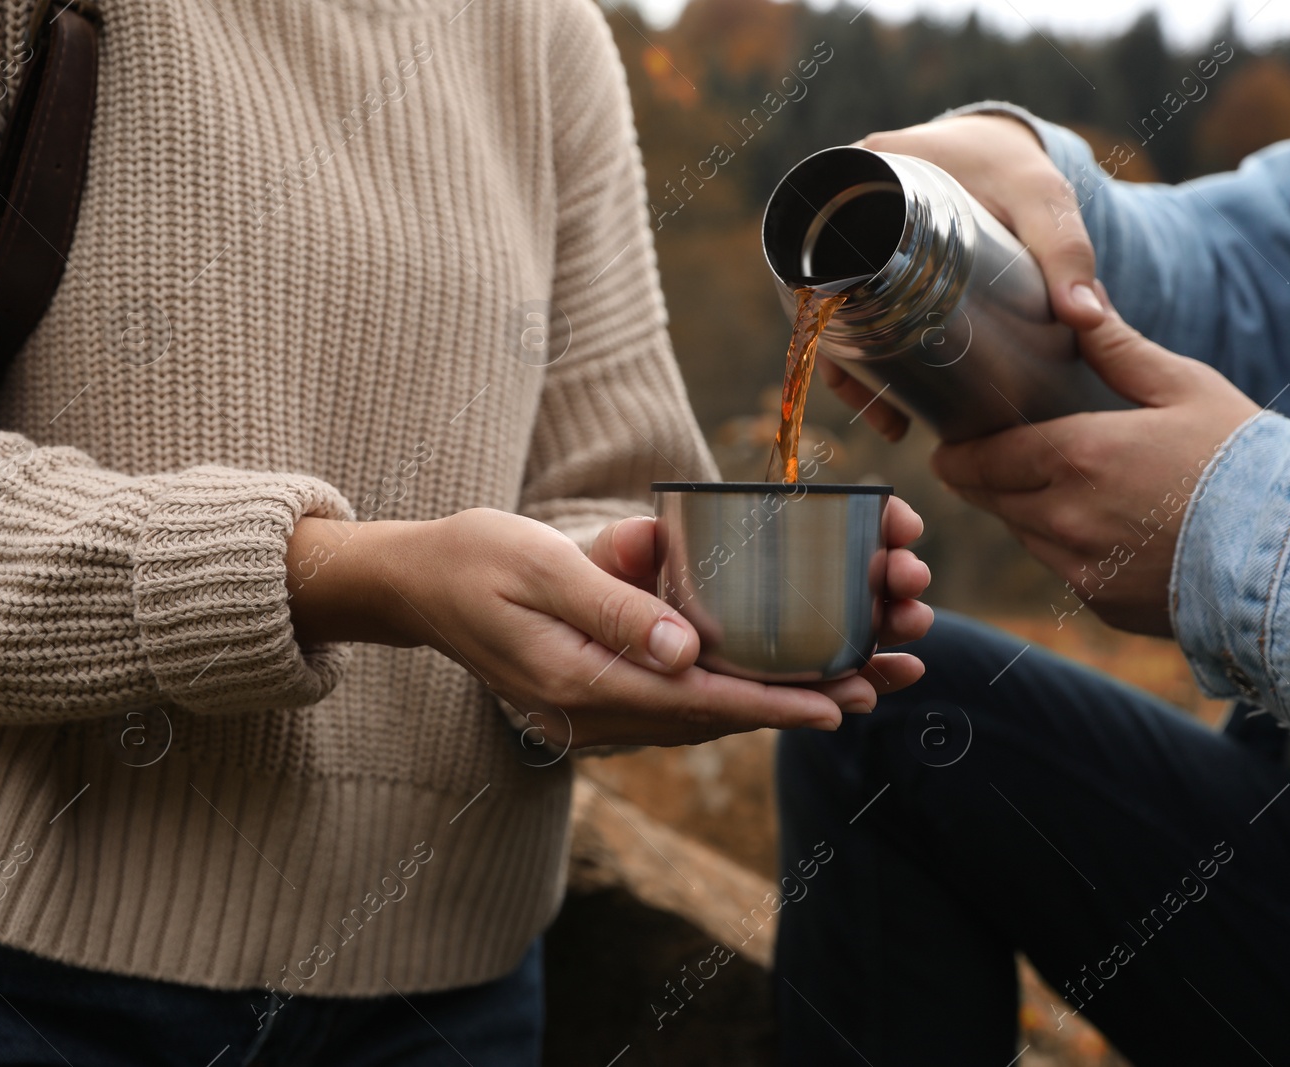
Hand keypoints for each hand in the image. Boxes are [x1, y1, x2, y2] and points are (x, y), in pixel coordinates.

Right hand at [286, 506, 929, 748]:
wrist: (416, 584)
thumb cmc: (476, 559)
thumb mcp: (542, 565)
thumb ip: (615, 606)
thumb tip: (687, 648)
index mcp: (580, 682)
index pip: (695, 702)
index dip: (771, 704)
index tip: (837, 704)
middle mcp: (595, 709)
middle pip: (713, 718)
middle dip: (793, 704)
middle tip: (873, 688)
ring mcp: (596, 709)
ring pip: (703, 715)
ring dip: (773, 702)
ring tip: (850, 685)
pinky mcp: (599, 693)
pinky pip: (679, 703)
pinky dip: (733, 694)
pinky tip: (777, 677)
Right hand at [827, 113, 1104, 440]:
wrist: (1009, 152)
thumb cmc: (1019, 168)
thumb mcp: (1043, 203)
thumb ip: (1068, 252)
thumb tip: (1087, 319)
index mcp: (870, 173)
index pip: (819, 243)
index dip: (826, 308)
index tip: (856, 366)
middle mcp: (848, 208)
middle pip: (825, 293)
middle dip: (846, 362)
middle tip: (883, 411)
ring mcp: (857, 242)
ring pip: (838, 314)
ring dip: (855, 371)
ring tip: (892, 422)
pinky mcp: (874, 269)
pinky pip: (855, 315)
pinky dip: (867, 357)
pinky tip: (891, 402)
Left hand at [929, 284, 1258, 635]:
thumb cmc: (1245, 460)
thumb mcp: (1184, 388)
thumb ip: (1117, 350)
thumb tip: (1078, 303)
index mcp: (1077, 456)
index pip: (983, 458)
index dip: (960, 453)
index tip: (950, 444)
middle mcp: (1064, 517)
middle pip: (992, 499)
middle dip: (981, 479)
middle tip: (979, 461)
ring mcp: (1080, 566)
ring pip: (1024, 535)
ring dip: (1024, 512)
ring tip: (1048, 487)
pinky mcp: (1101, 602)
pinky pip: (1062, 568)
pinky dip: (1066, 547)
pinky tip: (1099, 527)